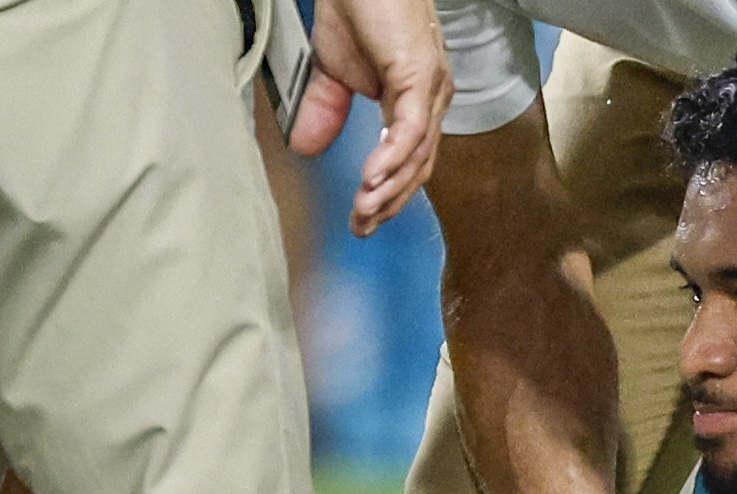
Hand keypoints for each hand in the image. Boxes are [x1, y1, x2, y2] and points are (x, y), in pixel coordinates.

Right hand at [287, 0, 450, 236]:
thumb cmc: (356, 9)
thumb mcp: (332, 71)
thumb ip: (325, 111)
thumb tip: (305, 148)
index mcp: (416, 103)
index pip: (410, 162)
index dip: (389, 196)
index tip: (363, 221)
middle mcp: (431, 99)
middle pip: (418, 167)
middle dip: (390, 203)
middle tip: (362, 228)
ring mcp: (430, 89)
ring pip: (417, 155)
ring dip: (389, 189)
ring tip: (363, 211)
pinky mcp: (420, 75)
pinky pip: (410, 130)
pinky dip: (391, 159)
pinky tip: (371, 180)